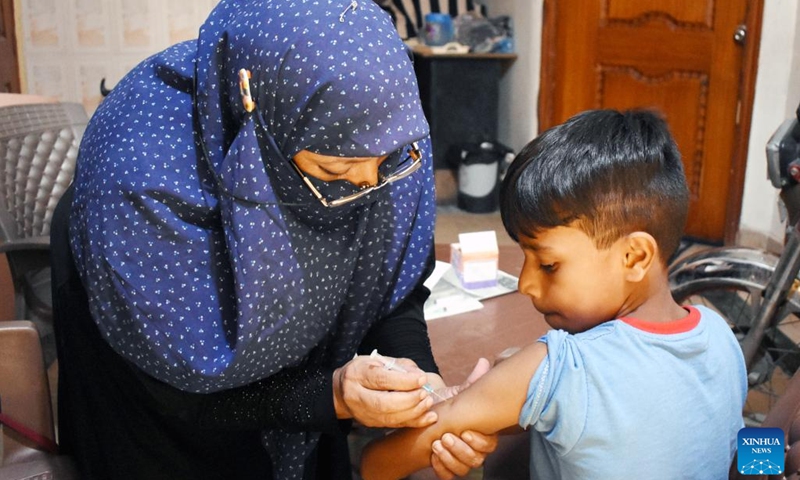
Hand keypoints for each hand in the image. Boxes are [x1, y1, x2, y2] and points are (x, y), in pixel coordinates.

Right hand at [333, 355, 436, 428]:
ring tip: (428, 403)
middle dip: (409, 400)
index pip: (381, 380)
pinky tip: (428, 416)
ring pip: (389, 418)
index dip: (404, 381)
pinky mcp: (370, 424)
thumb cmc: (364, 371)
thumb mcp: (378, 361)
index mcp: (357, 374)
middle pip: (383, 403)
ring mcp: (362, 413)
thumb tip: (419, 375)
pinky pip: (394, 425)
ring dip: (413, 412)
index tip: (422, 379)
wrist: (341, 391)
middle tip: (425, 393)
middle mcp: (356, 396)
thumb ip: (400, 366)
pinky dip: (413, 422)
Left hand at [429, 358, 496, 478]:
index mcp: (479, 432)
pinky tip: (433, 456)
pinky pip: (449, 476)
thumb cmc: (438, 410)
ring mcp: (460, 461)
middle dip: (462, 449)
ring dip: (450, 457)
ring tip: (437, 444)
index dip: (479, 440)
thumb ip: (471, 384)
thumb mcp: (454, 396)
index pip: (489, 443)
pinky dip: (441, 468)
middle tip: (446, 437)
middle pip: (478, 458)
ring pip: (464, 468)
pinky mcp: (446, 470)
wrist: (416, 427)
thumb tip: (484, 363)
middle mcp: (472, 449)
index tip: (465, 430)